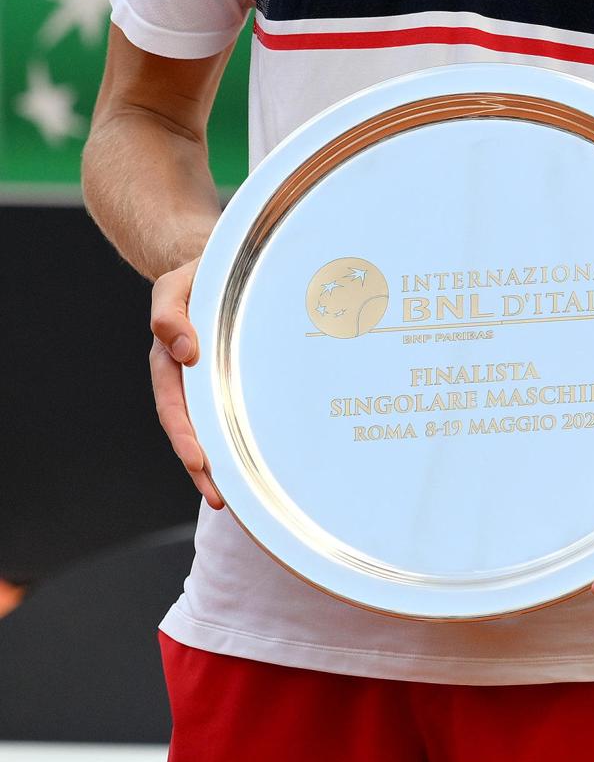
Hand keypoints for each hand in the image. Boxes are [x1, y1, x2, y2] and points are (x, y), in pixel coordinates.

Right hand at [150, 258, 223, 509]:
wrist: (221, 264)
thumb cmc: (198, 276)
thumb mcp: (176, 285)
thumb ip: (170, 313)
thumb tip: (181, 348)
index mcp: (171, 360)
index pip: (174, 405)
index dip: (185, 434)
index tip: (199, 460)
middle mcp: (189, 377)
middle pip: (192, 429)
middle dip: (202, 465)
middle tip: (219, 496)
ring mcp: (211, 381)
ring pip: (213, 428)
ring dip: (221, 463)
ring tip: (234, 496)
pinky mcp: (235, 379)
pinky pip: (234, 413)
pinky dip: (240, 440)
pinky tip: (255, 463)